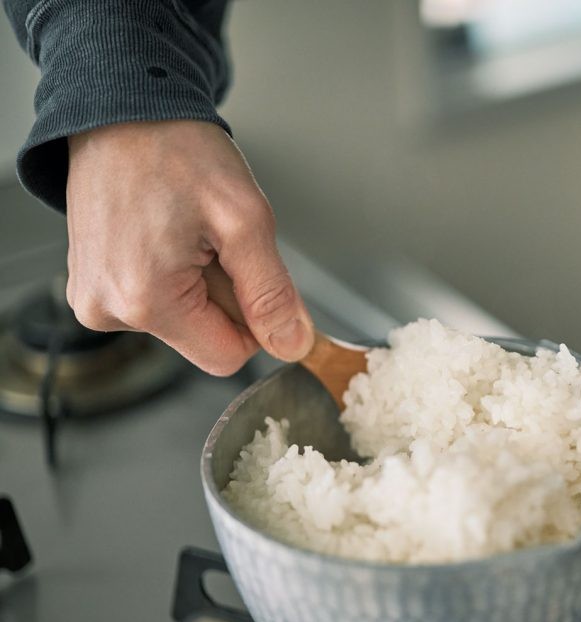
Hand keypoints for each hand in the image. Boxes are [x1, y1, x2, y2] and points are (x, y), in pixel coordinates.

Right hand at [65, 120, 314, 374]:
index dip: (254, 318)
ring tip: (183, 227)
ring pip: (182, 319)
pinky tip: (165, 230)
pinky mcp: (90, 285)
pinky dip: (173, 271)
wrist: (123, 110)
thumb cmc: (176, 150)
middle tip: (211, 237)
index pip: (229, 356)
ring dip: (199, 279)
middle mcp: (107, 311)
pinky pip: (155, 300)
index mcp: (144, 301)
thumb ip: (272, 292)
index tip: (247, 268)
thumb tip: (293, 344)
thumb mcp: (245, 220)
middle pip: (205, 337)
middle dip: (223, 293)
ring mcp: (94, 300)